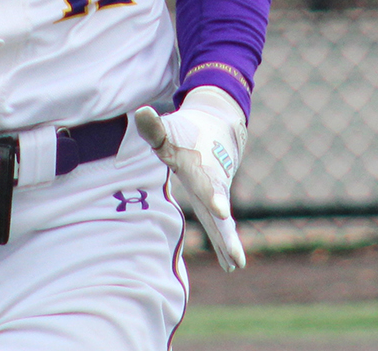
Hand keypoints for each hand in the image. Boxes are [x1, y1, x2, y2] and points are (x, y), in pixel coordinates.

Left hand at [134, 87, 248, 270]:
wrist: (218, 128)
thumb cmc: (188, 132)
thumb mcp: (170, 130)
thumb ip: (154, 127)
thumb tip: (140, 112)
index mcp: (202, 168)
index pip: (208, 185)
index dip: (214, 197)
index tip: (221, 210)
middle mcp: (214, 186)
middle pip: (221, 214)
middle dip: (227, 234)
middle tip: (236, 254)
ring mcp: (217, 196)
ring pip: (224, 224)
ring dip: (229, 244)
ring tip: (237, 265)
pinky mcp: (216, 204)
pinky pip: (221, 227)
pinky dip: (225, 244)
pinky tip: (231, 266)